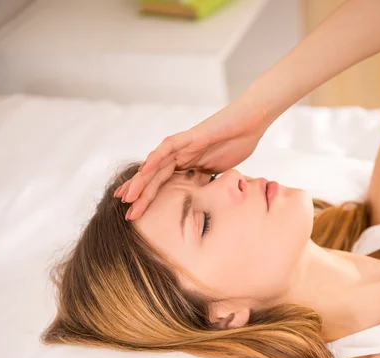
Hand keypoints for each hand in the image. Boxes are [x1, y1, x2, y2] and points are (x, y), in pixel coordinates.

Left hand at [114, 95, 268, 219]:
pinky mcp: (192, 136)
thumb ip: (209, 180)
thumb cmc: (240, 142)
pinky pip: (169, 146)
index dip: (148, 196)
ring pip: (157, 164)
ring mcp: (185, 144)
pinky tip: (144, 170)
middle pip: (155, 176)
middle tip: (127, 214)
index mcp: (188, 163)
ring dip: (141, 181)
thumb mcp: (221, 170)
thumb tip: (206, 200)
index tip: (134, 211)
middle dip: (140, 195)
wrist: (252, 122)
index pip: (162, 182)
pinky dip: (155, 157)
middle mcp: (181, 154)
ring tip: (127, 197)